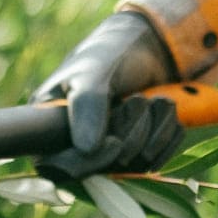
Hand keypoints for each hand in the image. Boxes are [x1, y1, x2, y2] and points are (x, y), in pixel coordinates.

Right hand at [32, 11, 182, 179]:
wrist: (140, 47)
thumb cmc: (105, 54)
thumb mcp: (92, 72)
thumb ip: (87, 105)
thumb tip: (87, 149)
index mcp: (49, 129)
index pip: (59, 168)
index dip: (88, 164)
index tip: (114, 143)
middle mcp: (76, 149)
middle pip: (106, 169)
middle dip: (131, 132)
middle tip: (134, 99)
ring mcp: (109, 155)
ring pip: (138, 165)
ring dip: (153, 127)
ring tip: (147, 99)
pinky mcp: (137, 155)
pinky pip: (161, 158)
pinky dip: (168, 130)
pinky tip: (161, 108)